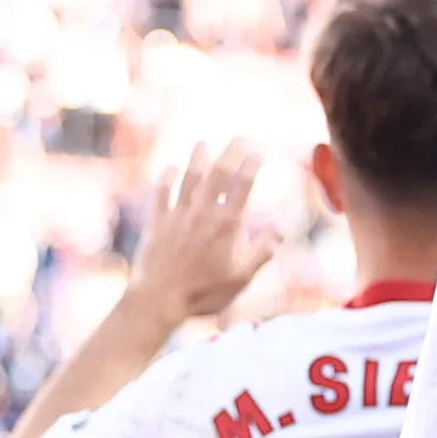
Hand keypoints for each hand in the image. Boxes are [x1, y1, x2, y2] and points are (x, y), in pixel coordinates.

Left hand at [124, 138, 277, 326]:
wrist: (159, 299)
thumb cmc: (204, 293)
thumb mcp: (242, 278)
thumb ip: (262, 252)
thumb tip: (280, 231)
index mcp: (227, 224)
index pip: (243, 184)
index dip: (252, 164)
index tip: (259, 151)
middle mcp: (202, 212)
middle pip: (218, 172)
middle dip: (230, 151)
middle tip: (239, 137)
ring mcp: (178, 215)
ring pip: (188, 177)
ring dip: (197, 158)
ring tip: (202, 143)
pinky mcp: (157, 222)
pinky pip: (161, 193)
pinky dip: (167, 178)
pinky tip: (171, 169)